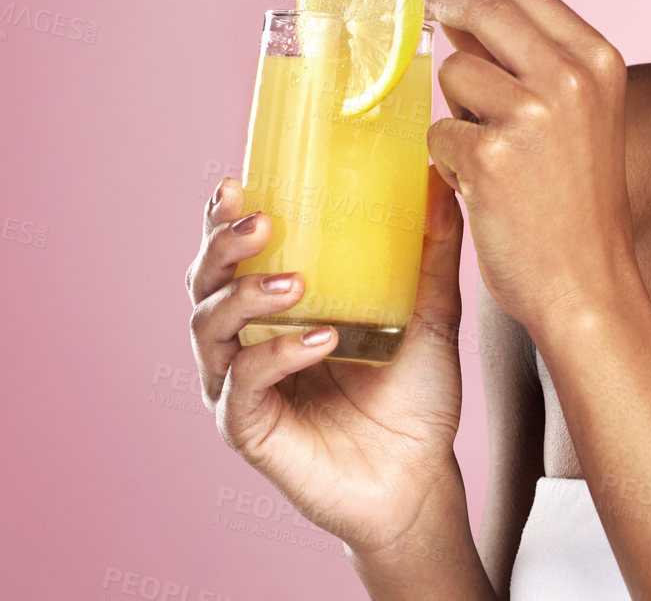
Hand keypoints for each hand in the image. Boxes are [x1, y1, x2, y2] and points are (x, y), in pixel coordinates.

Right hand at [185, 166, 468, 559]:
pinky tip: (318, 340)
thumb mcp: (432, 313)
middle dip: (222, 247)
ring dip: (244, 296)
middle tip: (261, 223)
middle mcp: (247, 343)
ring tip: (296, 283)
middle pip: (204, 284)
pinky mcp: (249, 430)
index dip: (223, 218)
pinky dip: (274, 356)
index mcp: (278, 307)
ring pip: (208, 329)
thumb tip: (439, 181)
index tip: (236, 181)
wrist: (423, 476)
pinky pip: (242, 386)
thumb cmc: (416, 396)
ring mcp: (242, 387)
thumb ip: (433, 252)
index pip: (235, 254)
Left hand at [421, 0, 638, 332]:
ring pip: (453, 75)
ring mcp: (531, 116)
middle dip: (444, 2)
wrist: (587, 281)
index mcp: (599, 61)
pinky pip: (438, 134)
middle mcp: (571, 78)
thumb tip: (464, 13)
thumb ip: (533, 61)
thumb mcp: (581, 116)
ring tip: (489, 154)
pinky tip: (481, 188)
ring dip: (455, 110)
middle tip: (424, 6)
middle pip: (484, 8)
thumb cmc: (578, 204)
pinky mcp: (490, 157)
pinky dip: (449, 161)